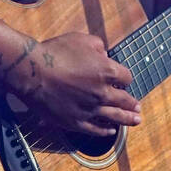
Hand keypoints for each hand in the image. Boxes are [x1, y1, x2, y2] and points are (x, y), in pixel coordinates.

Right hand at [5, 32, 140, 136]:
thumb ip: (98, 46)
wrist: (32, 72)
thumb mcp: (81, 39)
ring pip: (115, 117)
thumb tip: (104, 55)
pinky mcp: (75, 122)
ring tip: (135, 121)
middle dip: (133, 103)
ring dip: (127, 119)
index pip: (126, 77)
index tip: (123, 81)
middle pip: (125, 100)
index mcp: (107, 71)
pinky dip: (105, 131)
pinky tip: (111, 131)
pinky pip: (95, 130)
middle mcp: (102, 93)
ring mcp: (90, 109)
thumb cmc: (55, 52)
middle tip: (138, 107)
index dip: (125, 78)